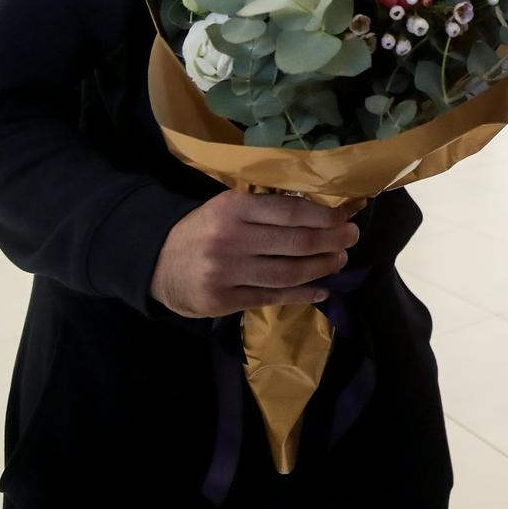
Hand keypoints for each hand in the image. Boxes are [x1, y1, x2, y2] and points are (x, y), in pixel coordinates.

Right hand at [150, 189, 357, 317]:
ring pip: (288, 273)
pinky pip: (272, 298)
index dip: (325, 216)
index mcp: (233, 209)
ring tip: (339, 261)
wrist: (156, 261)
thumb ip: (266, 208)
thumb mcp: (228, 207)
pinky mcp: (221, 301)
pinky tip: (321, 291)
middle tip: (351, 238)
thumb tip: (322, 209)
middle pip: (296, 243)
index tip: (346, 217)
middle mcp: (229, 239)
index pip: (290, 211)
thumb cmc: (205, 229)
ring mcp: (225, 273)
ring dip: (321, 268)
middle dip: (331, 241)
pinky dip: (302, 295)